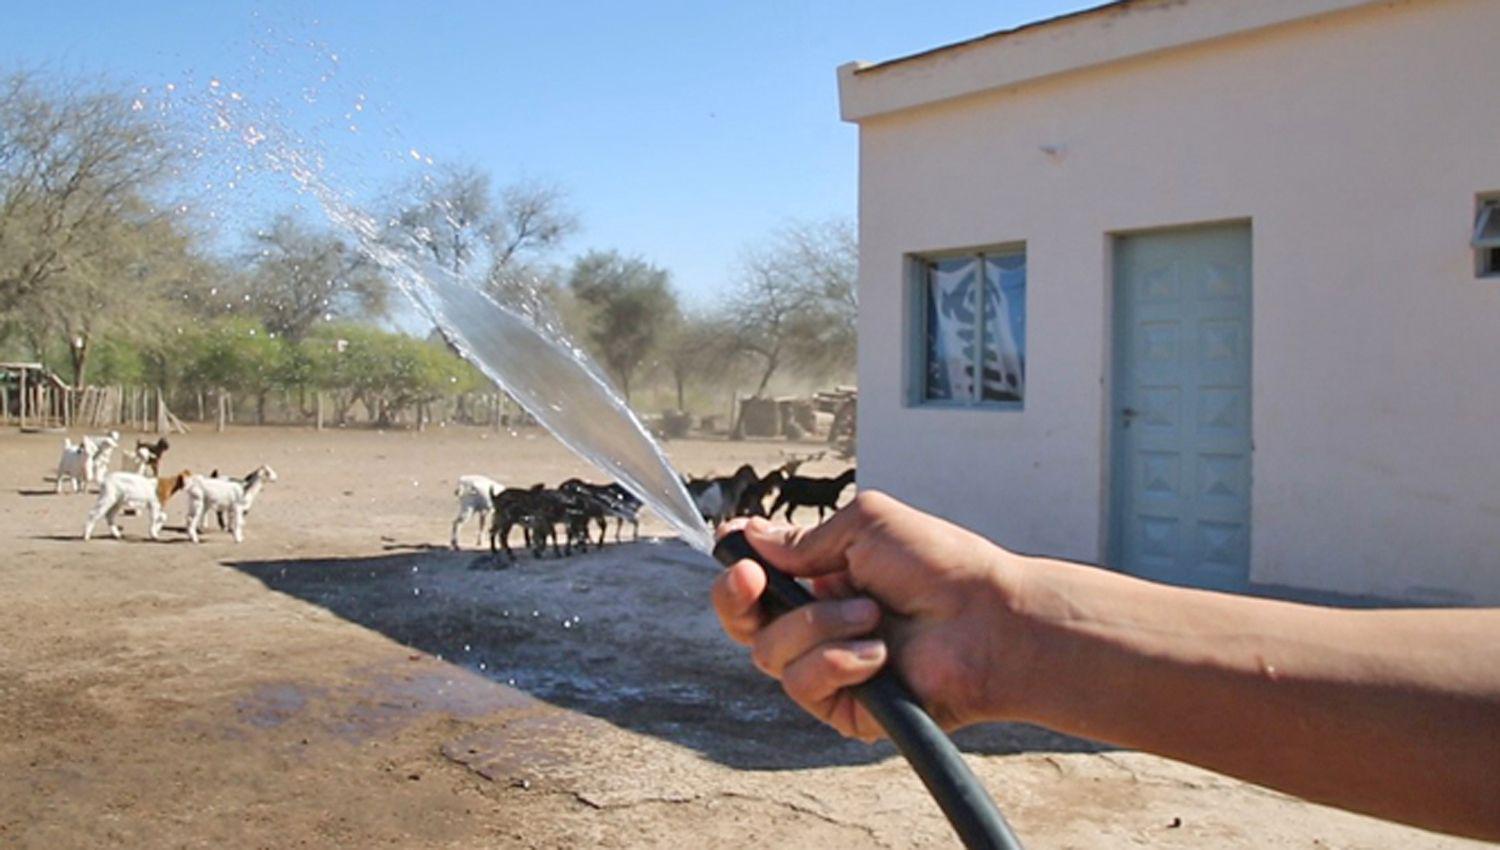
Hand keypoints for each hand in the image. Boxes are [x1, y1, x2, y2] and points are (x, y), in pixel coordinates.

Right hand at [711, 491, 1033, 740]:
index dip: (736, 572)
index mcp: (823, 580)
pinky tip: (878, 654)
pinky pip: (804, 686)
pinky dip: (838, 662)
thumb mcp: (865, 527)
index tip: (732, 551)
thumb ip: (803, 538)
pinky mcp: (844, 709)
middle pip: (744, 625)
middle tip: (752, 581)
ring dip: (819, 625)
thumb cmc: (941, 567)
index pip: (756, 584)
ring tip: (872, 615)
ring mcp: (830, 669)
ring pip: (771, 653)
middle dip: (737, 600)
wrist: (987, 619)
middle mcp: (820, 626)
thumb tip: (749, 536)